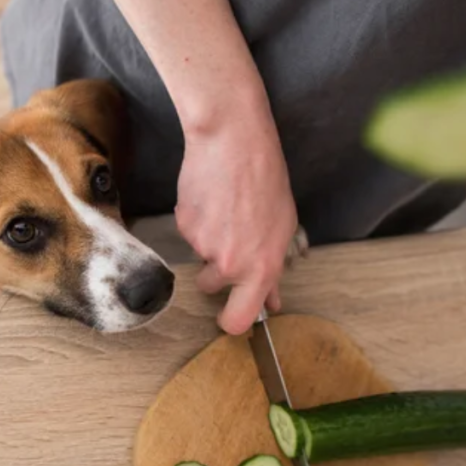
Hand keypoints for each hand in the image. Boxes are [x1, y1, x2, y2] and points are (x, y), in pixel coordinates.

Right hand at [175, 99, 301, 335]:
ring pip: (199, 255)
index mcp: (261, 268)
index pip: (238, 320)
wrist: (233, 143)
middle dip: (214, 273)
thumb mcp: (282, 228)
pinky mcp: (183, 226)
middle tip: (228, 240)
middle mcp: (230, 264)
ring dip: (208, 240)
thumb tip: (272, 300)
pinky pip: (189, 232)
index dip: (231, 322)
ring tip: (224, 209)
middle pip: (210, 287)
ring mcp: (203, 246)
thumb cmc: (266, 180)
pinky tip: (211, 197)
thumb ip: (272, 270)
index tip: (229, 316)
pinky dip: (197, 219)